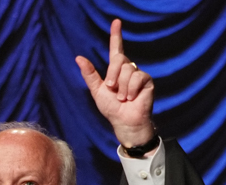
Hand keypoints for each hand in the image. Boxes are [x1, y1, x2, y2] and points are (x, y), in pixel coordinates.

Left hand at [75, 19, 154, 147]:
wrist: (124, 122)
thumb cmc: (111, 109)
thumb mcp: (97, 91)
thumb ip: (89, 74)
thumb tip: (78, 57)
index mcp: (116, 70)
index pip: (116, 48)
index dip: (116, 35)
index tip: (116, 22)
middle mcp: (128, 69)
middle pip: (119, 59)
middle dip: (112, 75)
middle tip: (112, 89)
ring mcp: (138, 74)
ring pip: (127, 70)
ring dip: (122, 87)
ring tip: (123, 98)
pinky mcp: (147, 81)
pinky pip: (137, 77)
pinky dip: (131, 89)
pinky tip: (132, 98)